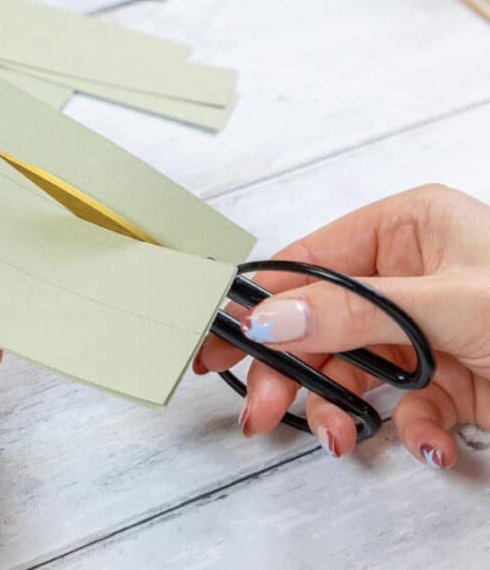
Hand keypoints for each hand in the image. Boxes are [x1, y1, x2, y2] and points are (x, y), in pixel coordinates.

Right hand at [196, 184, 489, 468]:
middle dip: (294, 372)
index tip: (219, 338)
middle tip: (261, 410)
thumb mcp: (450, 303)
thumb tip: (272, 318)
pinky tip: (426, 442)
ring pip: (353, 370)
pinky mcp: (444, 374)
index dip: (259, 303)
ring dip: (344, 411)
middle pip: (320, 323)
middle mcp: (408, 273)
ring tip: (339, 439)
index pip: (308, 262)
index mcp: (406, 227)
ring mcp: (425, 326)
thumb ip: (354, 310)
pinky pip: (399, 404)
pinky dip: (405, 430)